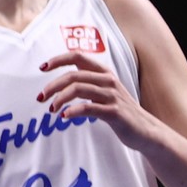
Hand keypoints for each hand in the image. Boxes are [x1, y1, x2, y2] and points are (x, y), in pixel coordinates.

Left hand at [37, 50, 165, 153]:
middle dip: (52, 85)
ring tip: (51, 109)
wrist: (146, 130)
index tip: (42, 67)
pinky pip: (89, 108)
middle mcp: (108, 80)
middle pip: (73, 75)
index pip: (78, 56)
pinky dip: (73, 111)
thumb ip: (88, 83)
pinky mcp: (115, 112)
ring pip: (78, 89)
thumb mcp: (105, 91)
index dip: (58, 59)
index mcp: (104, 72)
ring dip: (60, 99)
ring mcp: (112, 96)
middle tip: (40, 97)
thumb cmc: (120, 111)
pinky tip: (64, 116)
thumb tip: (62, 80)